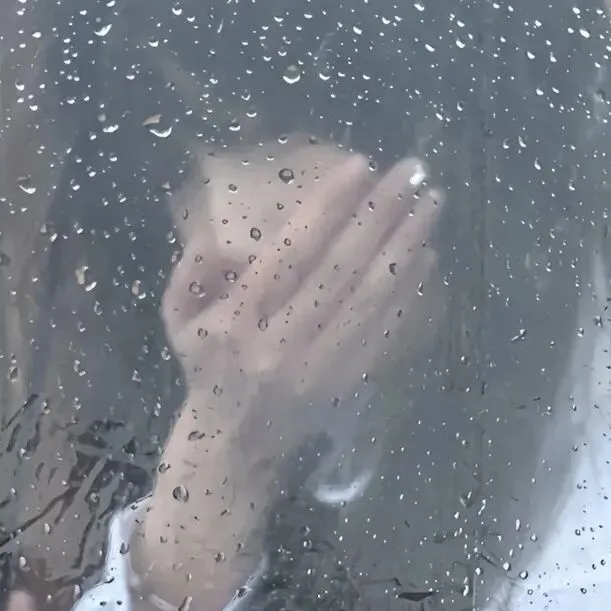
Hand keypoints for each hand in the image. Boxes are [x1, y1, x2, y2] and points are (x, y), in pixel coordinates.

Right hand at [163, 153, 441, 463]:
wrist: (232, 444)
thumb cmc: (206, 367)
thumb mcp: (179, 317)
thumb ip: (192, 267)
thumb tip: (218, 226)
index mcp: (241, 317)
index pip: (292, 253)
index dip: (329, 208)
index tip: (360, 166)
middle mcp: (284, 340)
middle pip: (342, 268)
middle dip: (381, 214)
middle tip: (413, 172)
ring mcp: (321, 365)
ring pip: (372, 297)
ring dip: (407, 245)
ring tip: (431, 202)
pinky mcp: (348, 382)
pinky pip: (385, 329)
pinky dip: (409, 290)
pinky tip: (427, 255)